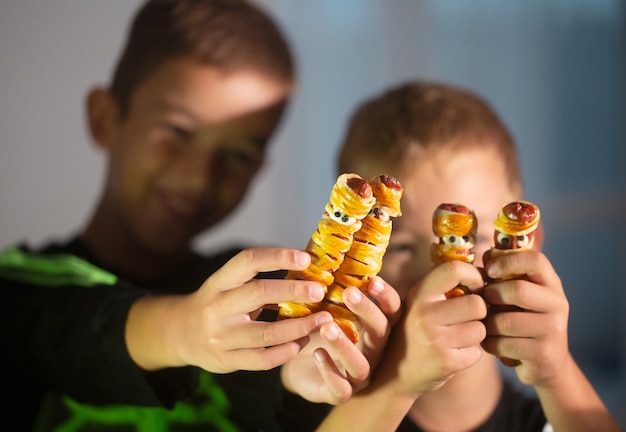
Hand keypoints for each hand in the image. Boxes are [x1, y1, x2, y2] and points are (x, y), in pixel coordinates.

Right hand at [126, 247, 332, 372]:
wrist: (180, 335)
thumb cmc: (216, 304)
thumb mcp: (227, 286)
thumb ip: (258, 280)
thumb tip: (306, 270)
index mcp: (219, 282)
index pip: (248, 261)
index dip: (277, 256)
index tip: (306, 258)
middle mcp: (217, 308)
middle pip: (258, 293)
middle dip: (293, 290)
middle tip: (319, 290)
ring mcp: (221, 337)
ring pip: (266, 333)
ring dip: (299, 327)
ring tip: (322, 320)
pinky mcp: (226, 361)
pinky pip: (262, 359)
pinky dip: (286, 352)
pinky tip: (302, 343)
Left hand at [281, 276, 401, 403]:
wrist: (301, 368)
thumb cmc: (320, 329)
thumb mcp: (327, 305)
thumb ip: (333, 283)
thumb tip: (327, 248)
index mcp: (375, 327)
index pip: (392, 311)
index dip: (386, 296)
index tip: (373, 280)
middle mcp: (373, 351)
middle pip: (381, 333)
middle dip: (367, 312)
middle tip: (349, 294)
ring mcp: (358, 375)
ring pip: (361, 365)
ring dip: (345, 345)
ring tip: (326, 326)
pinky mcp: (340, 392)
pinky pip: (341, 388)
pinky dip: (330, 371)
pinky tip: (317, 353)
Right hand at [377, 261, 486, 396]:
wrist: (393, 373)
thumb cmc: (415, 331)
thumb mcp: (418, 303)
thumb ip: (443, 287)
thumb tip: (484, 271)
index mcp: (419, 293)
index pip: (454, 269)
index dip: (474, 276)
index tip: (475, 286)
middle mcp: (425, 314)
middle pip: (477, 304)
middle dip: (478, 312)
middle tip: (467, 317)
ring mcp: (435, 339)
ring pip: (480, 329)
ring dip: (474, 334)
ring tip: (457, 336)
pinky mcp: (446, 362)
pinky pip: (477, 352)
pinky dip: (470, 354)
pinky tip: (453, 353)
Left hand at [481, 250, 568, 386]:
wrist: (548, 364)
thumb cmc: (523, 321)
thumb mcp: (518, 296)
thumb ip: (503, 277)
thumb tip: (481, 258)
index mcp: (551, 283)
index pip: (536, 260)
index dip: (508, 261)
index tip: (489, 270)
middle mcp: (557, 303)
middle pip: (518, 290)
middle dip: (492, 296)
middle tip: (484, 303)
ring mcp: (553, 329)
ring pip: (506, 321)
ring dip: (488, 324)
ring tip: (485, 325)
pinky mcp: (543, 353)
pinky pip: (504, 344)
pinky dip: (490, 343)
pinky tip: (490, 343)